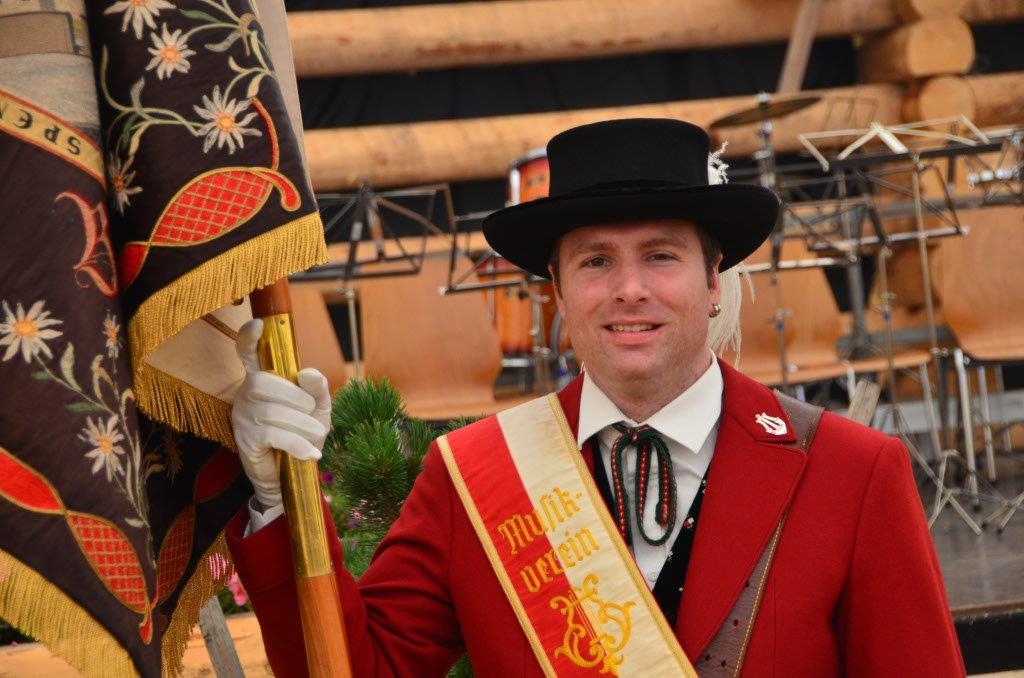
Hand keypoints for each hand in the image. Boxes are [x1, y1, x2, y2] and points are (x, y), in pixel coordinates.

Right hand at [231, 319, 330, 509]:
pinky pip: (273, 435)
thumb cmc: (303, 433)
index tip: (257, 325)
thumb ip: (318, 389)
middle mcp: (247, 393)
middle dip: (296, 398)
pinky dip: (298, 444)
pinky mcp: (245, 440)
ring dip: (303, 425)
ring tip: (316, 436)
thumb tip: (307, 373)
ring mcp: (243, 416)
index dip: (249, 339)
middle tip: (313, 413)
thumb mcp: (319, 409)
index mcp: (263, 379)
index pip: (248, 353)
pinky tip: (311, 454)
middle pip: (264, 382)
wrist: (295, 475)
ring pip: (272, 412)